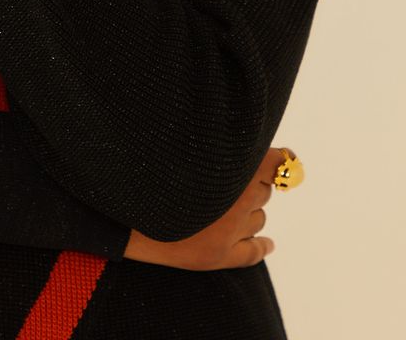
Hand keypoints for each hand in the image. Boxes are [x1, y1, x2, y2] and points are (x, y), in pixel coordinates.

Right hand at [122, 145, 288, 269]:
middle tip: (227, 180)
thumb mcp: (185, 150)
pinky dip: (262, 245)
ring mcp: (230, 231)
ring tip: (222, 206)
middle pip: (263, 190)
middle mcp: (236, 200)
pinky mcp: (221, 257)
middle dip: (252, 184)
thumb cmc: (153, 173)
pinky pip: (254, 252)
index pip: (273, 162)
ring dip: (249, 211)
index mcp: (230, 169)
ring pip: (259, 218)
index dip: (277, 159)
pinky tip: (266, 243)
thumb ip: (218, 147)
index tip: (280, 157)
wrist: (125, 213)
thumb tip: (258, 148)